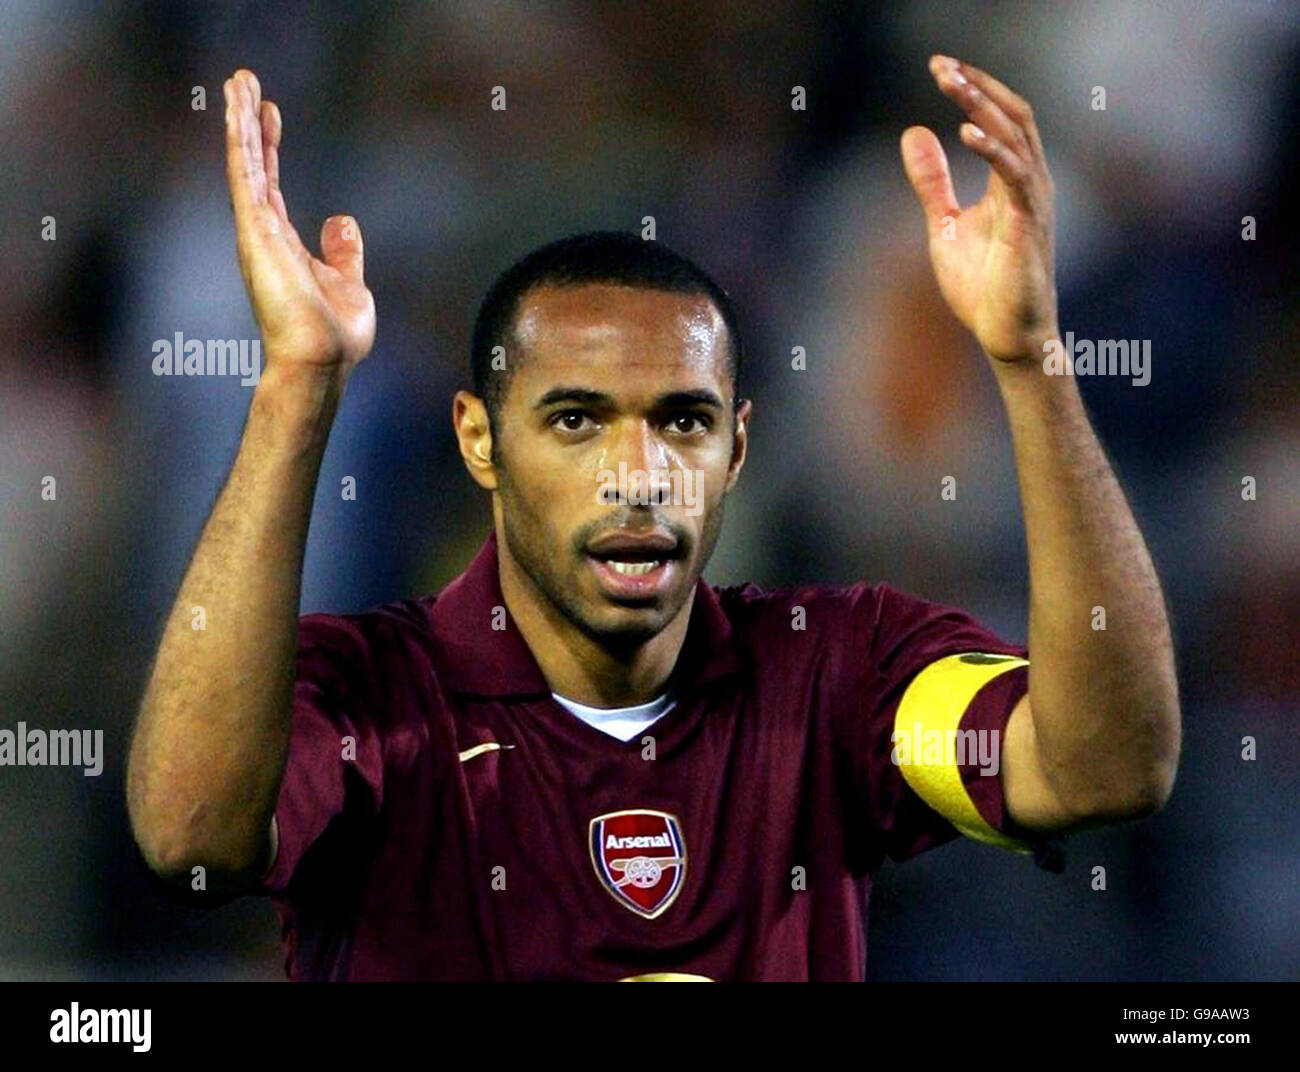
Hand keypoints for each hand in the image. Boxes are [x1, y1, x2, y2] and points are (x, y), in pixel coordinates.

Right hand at [223, 69, 375, 376]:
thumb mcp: (349, 282)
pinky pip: (244, 174)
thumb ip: (343, 252)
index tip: (270, 113)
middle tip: (243, 82)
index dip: (270, 147)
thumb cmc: (334, 334)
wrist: (322, 359)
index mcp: (283, 245)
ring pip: (245, 162)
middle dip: (248, 123)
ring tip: (237, 80)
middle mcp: (264, 234)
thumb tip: (342, 222)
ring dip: (240, 120)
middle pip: (253, 165)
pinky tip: (236, 109)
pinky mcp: (255, 230)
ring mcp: (257, 231)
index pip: (272, 184)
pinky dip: (240, 139)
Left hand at [901, 56, 1057, 362]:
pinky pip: (1016, 177)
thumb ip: (933, 181)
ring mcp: (1034, 203)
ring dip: (982, 107)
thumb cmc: (984, 286)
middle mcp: (1030, 183)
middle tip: (940, 65)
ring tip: (951, 84)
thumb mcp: (945, 224)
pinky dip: (994, 151)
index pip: (1000, 118)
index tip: (940, 67)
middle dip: (977, 86)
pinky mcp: (1029, 226)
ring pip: (1017, 136)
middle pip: (1012, 115)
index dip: (973, 89)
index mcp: (1012, 180)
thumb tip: (912, 132)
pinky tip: (966, 135)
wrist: (1006, 336)